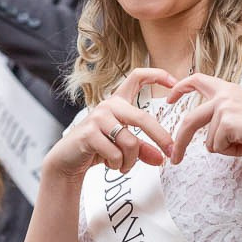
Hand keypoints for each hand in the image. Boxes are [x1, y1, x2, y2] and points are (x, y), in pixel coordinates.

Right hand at [43, 68, 176, 178]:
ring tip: (123, 166)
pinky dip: (118, 165)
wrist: (67, 160)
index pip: (137, 77)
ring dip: (130, 161)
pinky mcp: (89, 133)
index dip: (157, 75)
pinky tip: (110, 164)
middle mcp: (108, 105)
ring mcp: (98, 118)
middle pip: (142, 117)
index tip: (174, 82)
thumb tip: (161, 158)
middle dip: (160, 136)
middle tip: (170, 152)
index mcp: (118, 103)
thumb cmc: (95, 149)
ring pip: (130, 142)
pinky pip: (116, 154)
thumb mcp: (122, 148)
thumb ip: (142, 150)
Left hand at [166, 73, 241, 163]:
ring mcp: (224, 108)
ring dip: (228, 149)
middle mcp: (223, 95)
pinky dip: (233, 152)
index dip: (180, 88)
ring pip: (209, 141)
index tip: (168, 99)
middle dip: (180, 143)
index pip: (197, 80)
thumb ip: (225, 116)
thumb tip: (208, 140)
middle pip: (189, 120)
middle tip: (175, 159)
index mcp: (227, 89)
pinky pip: (218, 148)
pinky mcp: (227, 123)